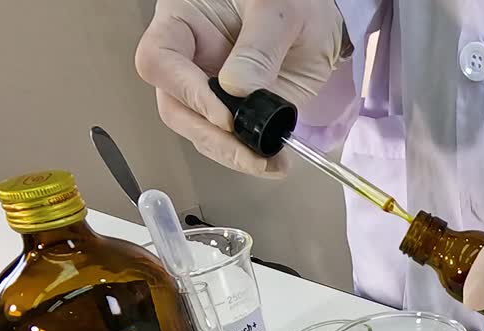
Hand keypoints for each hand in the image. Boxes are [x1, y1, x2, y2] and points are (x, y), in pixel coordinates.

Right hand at [135, 0, 345, 176]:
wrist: (323, 18)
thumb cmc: (294, 0)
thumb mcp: (278, 12)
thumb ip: (258, 48)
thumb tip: (237, 89)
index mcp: (185, 22)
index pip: (160, 60)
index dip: (187, 91)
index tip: (224, 115)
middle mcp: (190, 59)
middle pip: (175, 105)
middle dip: (209, 135)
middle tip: (245, 151)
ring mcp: (211, 89)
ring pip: (199, 130)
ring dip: (230, 154)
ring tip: (266, 161)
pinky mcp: (235, 112)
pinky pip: (229, 140)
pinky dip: (248, 155)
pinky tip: (273, 161)